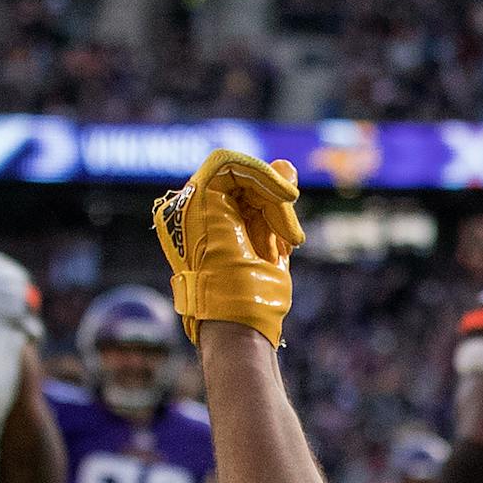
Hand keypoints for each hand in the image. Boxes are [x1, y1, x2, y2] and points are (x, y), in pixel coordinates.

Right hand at [153, 150, 306, 346]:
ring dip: (274, 199)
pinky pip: (234, 164)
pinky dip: (266, 177)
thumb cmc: (253, 297)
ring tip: (286, 233)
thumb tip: (285, 165)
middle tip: (291, 237)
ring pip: (241, 174)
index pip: (244, 198)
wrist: (238, 318)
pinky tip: (285, 199)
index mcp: (206, 228)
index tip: (289, 238)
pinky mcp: (198, 194)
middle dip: (275, 204)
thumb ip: (274, 206)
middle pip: (243, 185)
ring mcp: (191, 204)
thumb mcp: (271, 243)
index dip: (271, 208)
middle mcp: (193, 215)